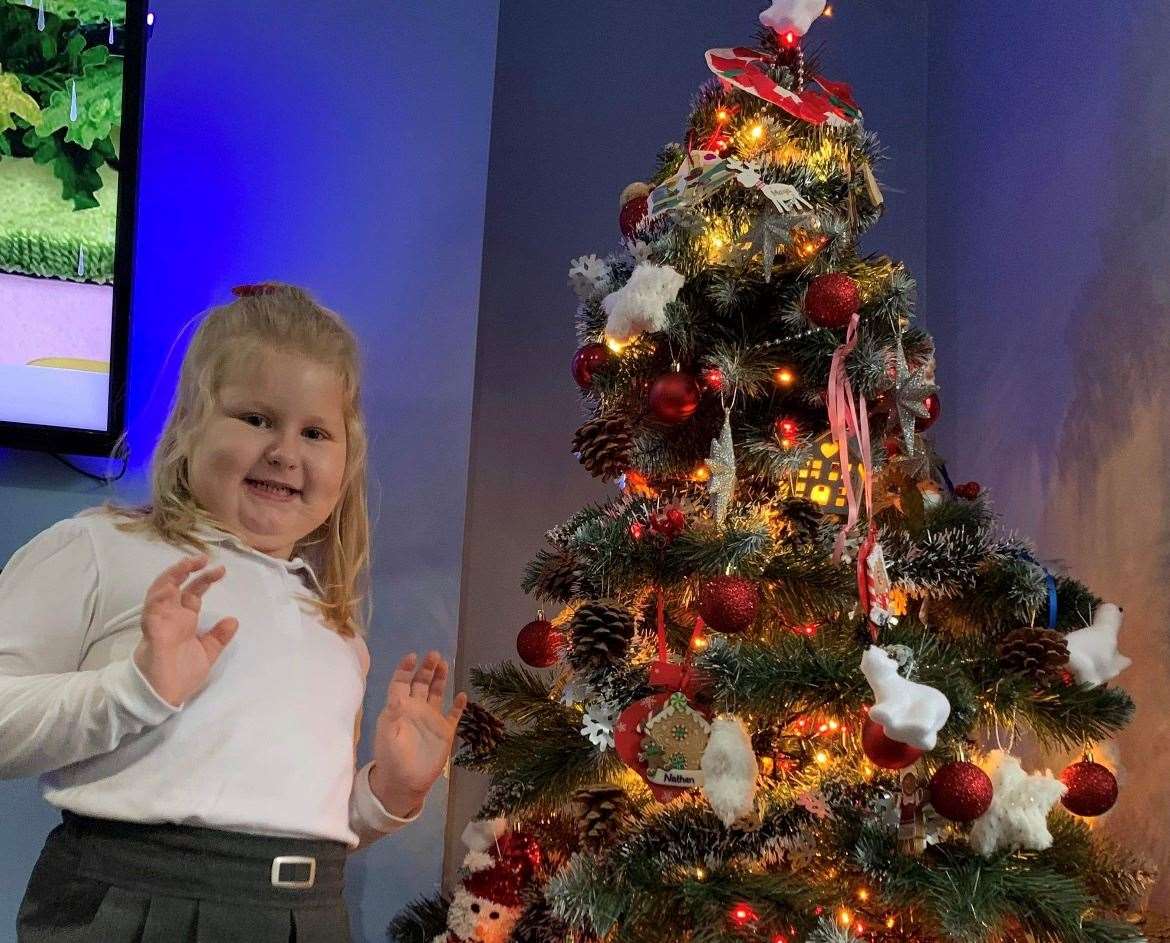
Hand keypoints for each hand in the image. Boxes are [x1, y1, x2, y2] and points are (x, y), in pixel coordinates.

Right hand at [132, 554, 238, 707]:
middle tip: (206, 559)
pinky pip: (152, 609)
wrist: (163, 696)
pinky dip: (160, 595)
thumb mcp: (207, 653)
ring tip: (188, 563)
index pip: (192, 593)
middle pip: (177, 586)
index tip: (220, 570)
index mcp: (183, 621)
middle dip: (189, 570)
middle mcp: (171, 617)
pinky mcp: (152, 631)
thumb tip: (233, 620)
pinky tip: (171, 586)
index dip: (204, 580)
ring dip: (172, 575)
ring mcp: (160, 621)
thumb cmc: (180, 675)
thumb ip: (218, 637)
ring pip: (160, 591)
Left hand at [368, 651, 466, 817]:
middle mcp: (416, 709)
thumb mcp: (387, 735)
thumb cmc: (391, 758)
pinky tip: (462, 695)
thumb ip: (393, 714)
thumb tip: (397, 694)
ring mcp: (431, 719)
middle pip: (421, 683)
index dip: (405, 669)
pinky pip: (453, 714)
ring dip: (439, 678)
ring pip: (436, 692)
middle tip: (434, 654)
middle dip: (426, 668)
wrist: (405, 783)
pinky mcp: (445, 731)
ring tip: (444, 663)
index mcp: (399, 708)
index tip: (412, 656)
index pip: (401, 683)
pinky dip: (458, 705)